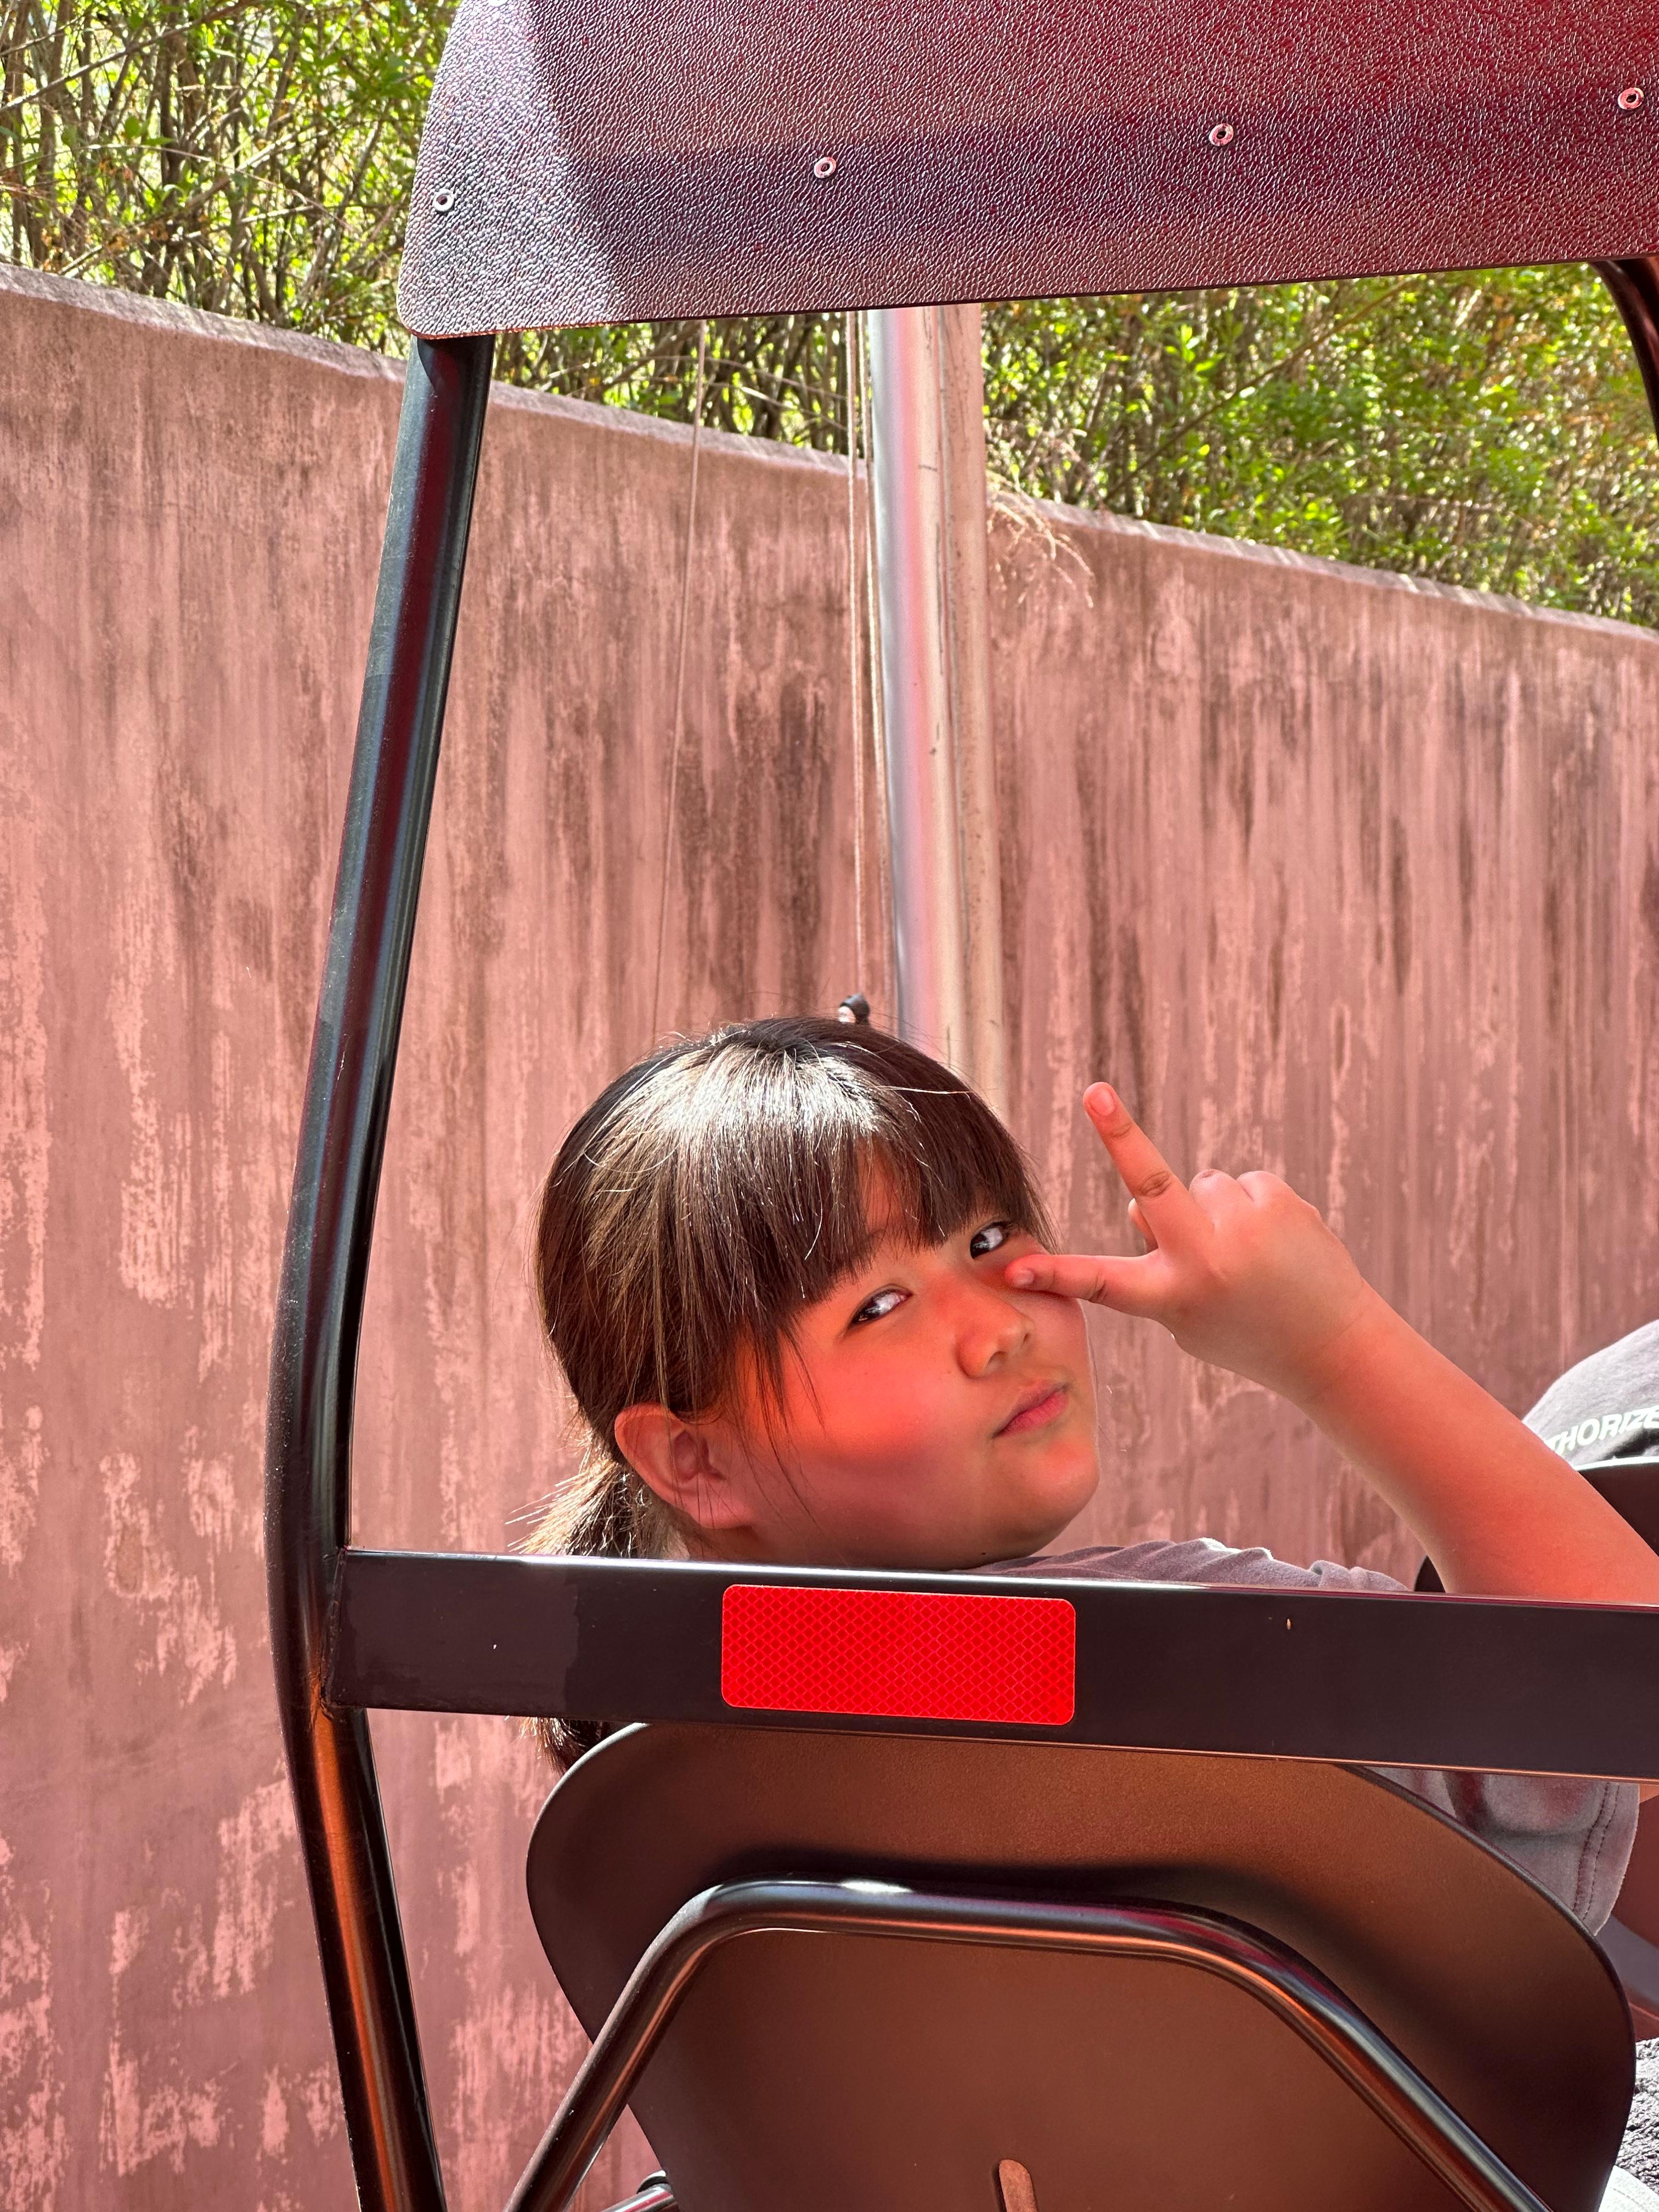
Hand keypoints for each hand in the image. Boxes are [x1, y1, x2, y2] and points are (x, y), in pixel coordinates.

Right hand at [1004, 1084, 1378, 1406]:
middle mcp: (1204, 1260)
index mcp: (1172, 1298)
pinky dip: (1251, 1207)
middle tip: (1096, 1091)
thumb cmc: (1247, 1332)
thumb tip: (1140, 1203)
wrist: (1337, 1345)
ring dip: (1217, 1209)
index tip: (1012, 1270)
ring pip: (1203, 1185)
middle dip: (1118, 1133)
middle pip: (1150, 1183)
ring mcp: (1243, 1227)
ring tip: (1253, 1254)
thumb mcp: (1189, 1317)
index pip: (1100, 1282)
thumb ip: (1156, 1263)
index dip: (1053, 1274)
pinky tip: (1278, 1242)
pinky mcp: (1277, 1200)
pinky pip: (1242, 1184)